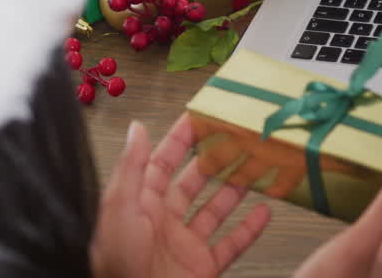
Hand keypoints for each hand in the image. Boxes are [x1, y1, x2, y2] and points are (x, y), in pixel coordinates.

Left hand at [91, 114, 271, 277]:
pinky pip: (231, 245)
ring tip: (255, 168)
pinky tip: (264, 212)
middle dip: (215, 160)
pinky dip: (250, 229)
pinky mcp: (202, 267)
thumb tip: (137, 130)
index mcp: (140, 205)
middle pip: (194, 183)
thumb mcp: (119, 209)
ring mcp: (184, 245)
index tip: (200, 118)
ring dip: (236, 189)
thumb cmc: (116, 267)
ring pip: (215, 210)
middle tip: (237, 139)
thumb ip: (131, 168)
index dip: (181, 139)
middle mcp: (163, 223)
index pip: (162, 163)